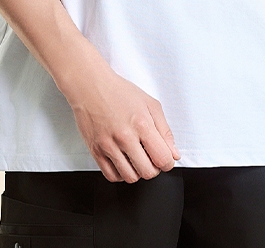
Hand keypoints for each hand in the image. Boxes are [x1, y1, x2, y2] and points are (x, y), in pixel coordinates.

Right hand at [62, 58, 180, 182]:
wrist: (91, 87)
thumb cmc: (119, 92)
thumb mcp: (150, 104)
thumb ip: (165, 130)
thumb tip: (174, 154)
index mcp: (141, 124)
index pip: (162, 159)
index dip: (168, 162)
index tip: (165, 158)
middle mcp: (124, 137)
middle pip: (147, 172)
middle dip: (154, 168)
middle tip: (150, 157)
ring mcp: (108, 146)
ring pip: (130, 177)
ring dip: (137, 171)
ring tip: (136, 158)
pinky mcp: (96, 151)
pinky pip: (112, 176)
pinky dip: (121, 174)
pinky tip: (123, 161)